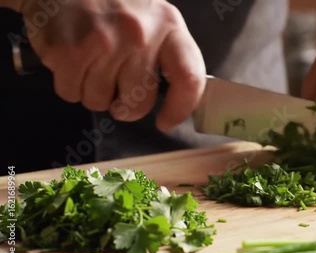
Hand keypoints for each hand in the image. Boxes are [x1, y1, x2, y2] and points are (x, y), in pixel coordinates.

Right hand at [19, 0, 205, 130]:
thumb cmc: (114, 4)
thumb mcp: (153, 18)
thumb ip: (167, 54)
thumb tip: (179, 100)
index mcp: (168, 25)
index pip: (189, 78)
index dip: (180, 109)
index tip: (166, 121)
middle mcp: (139, 34)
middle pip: (139, 103)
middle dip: (125, 106)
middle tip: (116, 87)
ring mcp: (103, 42)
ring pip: (100, 102)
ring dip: (93, 91)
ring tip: (90, 61)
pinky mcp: (69, 50)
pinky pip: (71, 93)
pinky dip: (69, 84)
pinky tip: (72, 59)